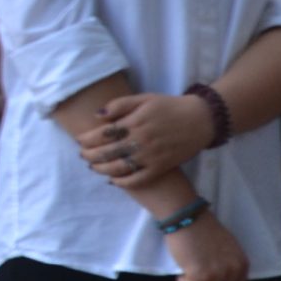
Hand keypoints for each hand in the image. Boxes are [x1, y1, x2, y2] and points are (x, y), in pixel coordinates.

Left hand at [82, 93, 212, 189]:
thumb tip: (97, 116)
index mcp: (135, 122)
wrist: (200, 120)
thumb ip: (119, 105)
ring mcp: (152, 156)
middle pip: (108, 152)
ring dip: (103, 170)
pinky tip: (113, 180)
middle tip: (82, 155)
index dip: (87, 139)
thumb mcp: (143, 98)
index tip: (79, 140)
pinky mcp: (162, 167)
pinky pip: (139, 179)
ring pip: (120, 168)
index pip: (103, 134)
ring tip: (93, 167)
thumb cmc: (169, 106)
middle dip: (90, 156)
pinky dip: (124, 182)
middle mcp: (141, 141)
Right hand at [162, 211, 248, 280]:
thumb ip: (231, 265)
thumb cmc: (203, 228)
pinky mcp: (199, 277)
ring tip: (188, 270)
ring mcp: (217, 276)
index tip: (208, 279)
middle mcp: (233, 273)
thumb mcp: (228, 248)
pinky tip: (182, 272)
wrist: (186, 216)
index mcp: (242, 265)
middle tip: (195, 274)